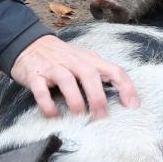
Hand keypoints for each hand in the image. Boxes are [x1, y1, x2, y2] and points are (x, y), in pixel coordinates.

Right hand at [10, 35, 138, 118]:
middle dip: (98, 98)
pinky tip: (53, 114)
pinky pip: (41, 90)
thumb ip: (99, 74)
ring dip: (75, 100)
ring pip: (66, 80)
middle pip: (89, 75)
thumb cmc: (62, 57)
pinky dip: (48, 104)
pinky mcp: (34, 75)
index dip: (125, 87)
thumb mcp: (83, 60)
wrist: (29, 44)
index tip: (132, 107)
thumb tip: (119, 98)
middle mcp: (72, 61)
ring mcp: (53, 67)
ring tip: (79, 116)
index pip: (113, 70)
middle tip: (101, 118)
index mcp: (89, 59)